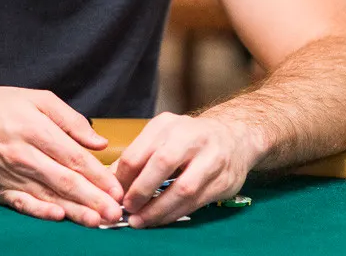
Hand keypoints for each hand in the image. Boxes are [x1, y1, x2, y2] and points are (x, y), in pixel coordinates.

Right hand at [0, 86, 123, 226]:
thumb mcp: (37, 100)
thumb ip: (70, 120)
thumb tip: (98, 141)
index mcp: (35, 129)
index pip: (74, 157)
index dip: (98, 175)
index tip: (117, 188)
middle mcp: (23, 155)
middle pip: (65, 181)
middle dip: (93, 199)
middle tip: (114, 212)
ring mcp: (10, 174)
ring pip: (48, 196)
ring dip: (74, 211)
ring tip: (96, 221)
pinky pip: (23, 204)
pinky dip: (40, 212)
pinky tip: (58, 217)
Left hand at [112, 112, 261, 228]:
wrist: (235, 135)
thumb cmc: (190, 139)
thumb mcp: (162, 136)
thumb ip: (138, 156)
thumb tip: (110, 181)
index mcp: (167, 125)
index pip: (137, 152)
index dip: (122, 179)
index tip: (114, 196)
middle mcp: (191, 136)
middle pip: (161, 164)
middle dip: (141, 192)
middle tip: (128, 209)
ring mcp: (212, 157)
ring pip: (183, 188)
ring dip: (159, 209)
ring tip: (142, 220)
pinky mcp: (225, 179)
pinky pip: (197, 201)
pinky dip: (176, 213)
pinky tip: (162, 218)